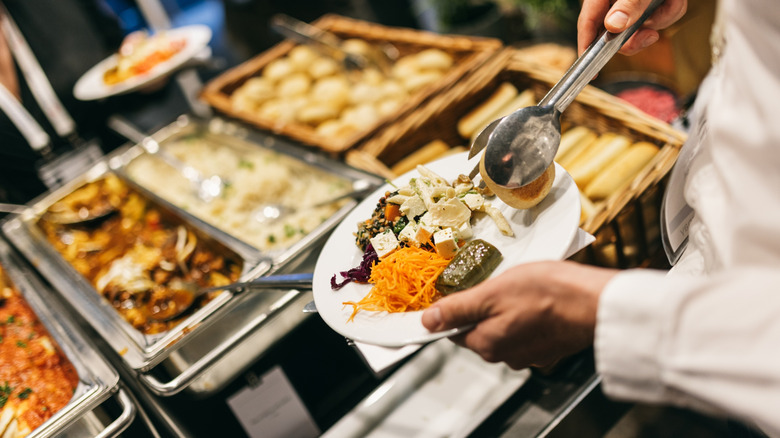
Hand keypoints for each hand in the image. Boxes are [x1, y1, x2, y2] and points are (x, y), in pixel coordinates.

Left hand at [421, 261, 616, 369]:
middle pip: (480, 329)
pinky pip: (528, 330)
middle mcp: (507, 356)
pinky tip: (540, 299)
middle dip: (486, 306)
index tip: (465, 290)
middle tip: (501, 283)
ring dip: (508, 309)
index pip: (456, 329)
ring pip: (505, 328)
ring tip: (524, 288)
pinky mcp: (550, 347)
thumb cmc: (548, 294)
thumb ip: (458, 309)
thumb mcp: (492, 293)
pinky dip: (529, 314)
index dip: (456, 307)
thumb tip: (429, 321)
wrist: (596, 303)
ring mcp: (530, 354)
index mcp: (487, 345)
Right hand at [578, 0, 687, 55]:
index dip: (587, 49)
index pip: (588, 24)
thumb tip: (612, 26)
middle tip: (649, 36)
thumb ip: (628, 4)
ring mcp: (634, 2)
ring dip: (661, 18)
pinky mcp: (651, 2)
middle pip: (615, 33)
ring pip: (642, 25)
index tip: (591, 72)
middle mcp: (616, 0)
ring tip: (670, 0)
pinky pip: (660, 16)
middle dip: (635, 37)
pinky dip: (671, 9)